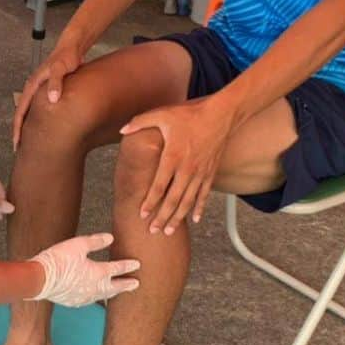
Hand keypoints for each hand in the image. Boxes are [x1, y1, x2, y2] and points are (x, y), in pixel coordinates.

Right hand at [12, 38, 84, 149]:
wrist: (71, 47)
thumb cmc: (67, 57)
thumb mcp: (62, 68)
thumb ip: (57, 83)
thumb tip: (53, 100)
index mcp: (32, 86)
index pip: (21, 111)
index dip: (18, 129)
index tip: (17, 143)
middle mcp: (31, 89)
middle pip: (22, 114)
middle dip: (19, 131)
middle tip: (18, 149)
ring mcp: (38, 90)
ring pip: (28, 111)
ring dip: (26, 126)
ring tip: (27, 142)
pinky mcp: (45, 90)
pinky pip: (36, 108)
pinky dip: (35, 119)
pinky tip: (40, 127)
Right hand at [29, 232, 139, 306]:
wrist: (41, 279)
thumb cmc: (59, 260)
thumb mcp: (78, 245)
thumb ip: (96, 241)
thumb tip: (110, 238)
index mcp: (99, 272)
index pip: (118, 268)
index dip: (128, 265)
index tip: (137, 264)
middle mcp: (95, 287)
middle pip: (115, 286)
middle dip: (126, 284)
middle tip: (136, 284)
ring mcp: (85, 296)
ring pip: (104, 296)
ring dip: (112, 293)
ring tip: (117, 292)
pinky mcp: (74, 302)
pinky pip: (90, 301)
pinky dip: (97, 298)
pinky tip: (95, 297)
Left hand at [119, 96, 234, 234]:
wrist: (221, 114)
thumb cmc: (190, 114)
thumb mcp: (162, 114)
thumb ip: (140, 122)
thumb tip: (122, 130)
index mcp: (173, 156)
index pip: (159, 185)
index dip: (150, 202)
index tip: (142, 214)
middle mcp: (187, 168)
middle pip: (173, 199)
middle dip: (162, 217)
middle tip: (153, 230)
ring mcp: (201, 172)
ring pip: (189, 201)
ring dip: (178, 217)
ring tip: (169, 231)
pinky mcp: (211, 172)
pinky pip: (204, 195)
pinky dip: (200, 208)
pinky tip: (195, 219)